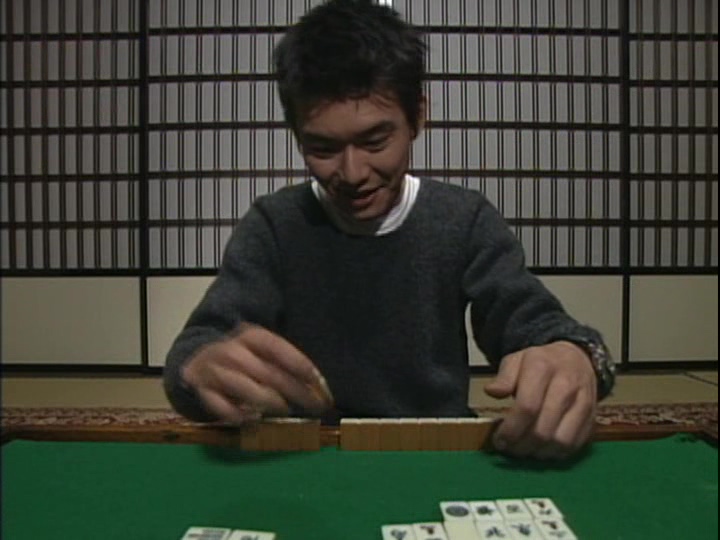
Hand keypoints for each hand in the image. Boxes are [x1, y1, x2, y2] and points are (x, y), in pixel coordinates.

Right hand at [181, 323, 333, 423]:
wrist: (197, 360)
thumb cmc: (243, 359)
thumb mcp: (263, 352)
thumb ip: (285, 365)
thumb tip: (319, 386)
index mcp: (252, 336)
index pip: (281, 350)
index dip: (304, 368)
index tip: (322, 386)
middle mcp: (233, 350)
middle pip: (269, 372)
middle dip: (296, 391)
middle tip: (316, 406)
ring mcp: (215, 369)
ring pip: (246, 387)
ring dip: (268, 400)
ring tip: (284, 409)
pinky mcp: (201, 389)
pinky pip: (220, 405)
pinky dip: (235, 414)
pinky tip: (250, 419)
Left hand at [484, 341, 596, 459]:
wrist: (576, 359)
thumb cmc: (541, 363)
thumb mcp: (516, 360)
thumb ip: (503, 377)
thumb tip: (492, 391)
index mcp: (543, 368)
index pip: (527, 407)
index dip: (511, 429)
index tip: (499, 439)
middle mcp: (566, 386)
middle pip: (543, 429)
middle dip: (522, 445)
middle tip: (509, 448)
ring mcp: (583, 403)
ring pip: (560, 441)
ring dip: (539, 452)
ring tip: (525, 450)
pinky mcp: (592, 418)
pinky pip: (575, 445)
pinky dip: (557, 453)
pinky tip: (543, 448)